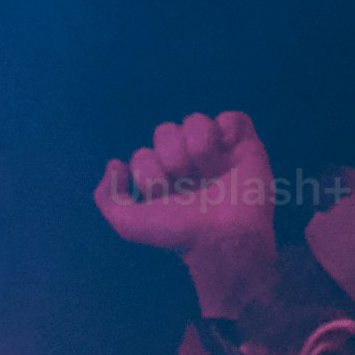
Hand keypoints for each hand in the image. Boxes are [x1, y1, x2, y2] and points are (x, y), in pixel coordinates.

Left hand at [93, 112, 280, 271]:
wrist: (224, 237)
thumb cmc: (179, 233)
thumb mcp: (129, 224)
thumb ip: (107, 198)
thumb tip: (115, 163)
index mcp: (162, 176)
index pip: (142, 154)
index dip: (150, 174)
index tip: (167, 197)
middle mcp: (187, 161)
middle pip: (165, 131)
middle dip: (172, 158)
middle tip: (188, 185)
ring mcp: (216, 152)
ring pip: (195, 120)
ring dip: (199, 147)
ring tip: (212, 172)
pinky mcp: (246, 146)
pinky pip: (232, 118)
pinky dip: (229, 130)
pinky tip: (229, 152)